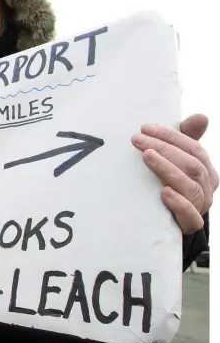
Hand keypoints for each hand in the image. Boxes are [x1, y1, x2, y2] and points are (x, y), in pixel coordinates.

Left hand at [131, 114, 218, 234]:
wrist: (166, 221)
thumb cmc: (169, 184)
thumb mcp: (175, 160)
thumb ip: (184, 139)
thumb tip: (201, 117)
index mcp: (205, 170)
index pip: (193, 148)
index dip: (170, 136)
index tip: (145, 128)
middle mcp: (206, 187)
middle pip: (191, 165)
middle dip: (163, 148)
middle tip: (137, 139)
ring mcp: (199, 206)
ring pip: (190, 186)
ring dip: (167, 169)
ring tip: (147, 157)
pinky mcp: (190, 225)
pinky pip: (190, 216)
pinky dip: (178, 203)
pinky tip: (163, 192)